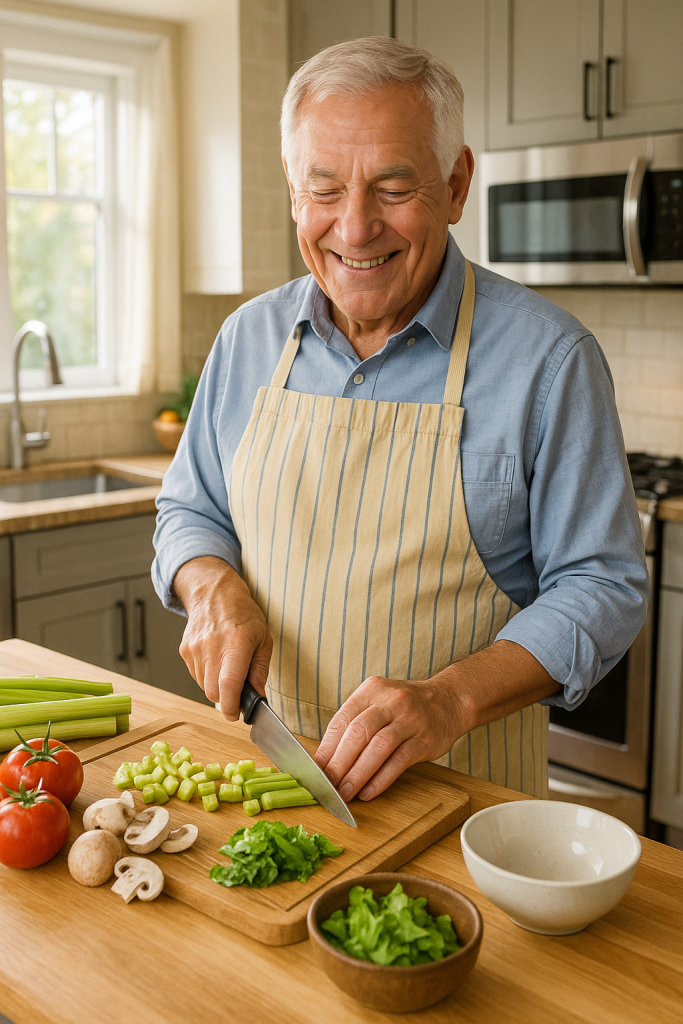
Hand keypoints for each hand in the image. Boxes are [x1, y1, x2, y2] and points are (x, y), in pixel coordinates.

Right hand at [173, 556, 271, 720]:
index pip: (229, 684)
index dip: (232, 706)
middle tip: (238, 694)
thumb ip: (260, 670)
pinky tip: (216, 661)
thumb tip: (259, 696)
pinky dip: (207, 677)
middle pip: (213, 692)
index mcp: (236, 643)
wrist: (214, 594)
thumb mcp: (263, 639)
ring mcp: (195, 649)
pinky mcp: (185, 651)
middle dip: (226, 700)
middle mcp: (212, 647)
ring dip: (216, 687)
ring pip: (203, 687)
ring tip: (228, 669)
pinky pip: (196, 676)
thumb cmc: (243, 615)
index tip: (237, 714)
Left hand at [314, 675, 463, 801]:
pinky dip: (381, 779)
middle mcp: (390, 701)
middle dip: (339, 763)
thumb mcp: (378, 703)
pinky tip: (368, 792)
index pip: (342, 720)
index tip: (314, 771)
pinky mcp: (425, 739)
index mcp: (372, 690)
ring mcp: (410, 719)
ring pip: (378, 748)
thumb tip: (324, 760)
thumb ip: (354, 725)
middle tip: (326, 786)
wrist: (448, 701)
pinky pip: (399, 761)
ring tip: (344, 793)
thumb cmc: (403, 708)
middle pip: (358, 733)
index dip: (326, 748)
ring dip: (358, 774)